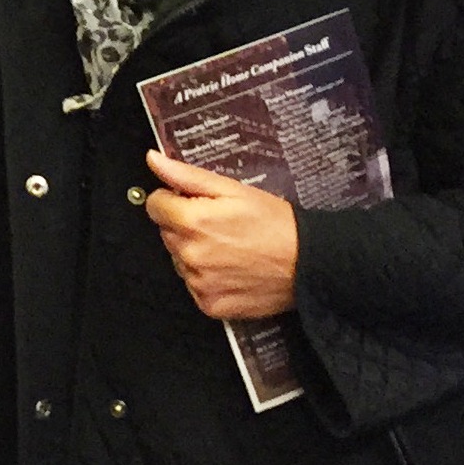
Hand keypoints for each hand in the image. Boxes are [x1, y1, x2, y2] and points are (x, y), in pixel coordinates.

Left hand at [143, 151, 299, 320]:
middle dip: (185, 226)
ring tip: (229, 247)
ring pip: (179, 260)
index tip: (193, 202)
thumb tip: (154, 160)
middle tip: (220, 225)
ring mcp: (199, 283)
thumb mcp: (232, 189)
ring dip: (195, 252)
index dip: (173, 200)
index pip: (154, 205)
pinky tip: (230, 268)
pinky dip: (206, 277)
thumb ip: (186, 175)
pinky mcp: (209, 304)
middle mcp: (191, 255)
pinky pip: (194, 285)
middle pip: (167, 233)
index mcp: (192, 222)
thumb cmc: (276, 225)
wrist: (309, 263)